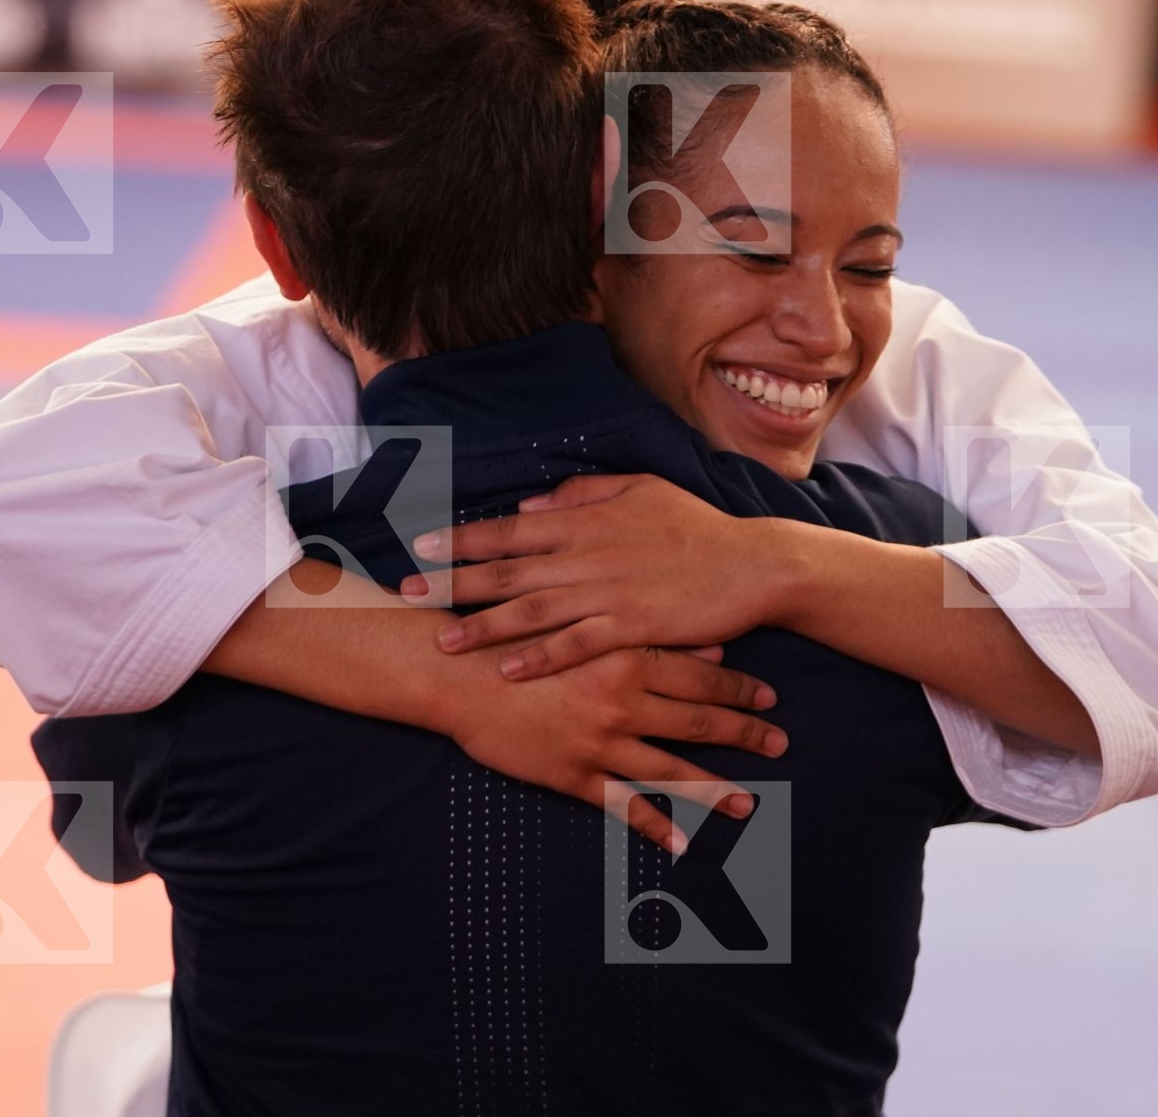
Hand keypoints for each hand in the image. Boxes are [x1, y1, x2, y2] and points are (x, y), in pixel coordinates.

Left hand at [403, 475, 788, 679]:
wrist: (751, 564)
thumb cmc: (695, 527)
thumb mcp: (639, 490)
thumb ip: (580, 496)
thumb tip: (527, 505)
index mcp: (586, 520)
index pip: (510, 528)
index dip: (462, 537)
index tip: (419, 546)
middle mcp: (587, 554)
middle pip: (507, 570)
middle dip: (452, 583)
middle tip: (407, 595)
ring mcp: (608, 592)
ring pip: (532, 610)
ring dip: (483, 625)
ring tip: (443, 640)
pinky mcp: (631, 627)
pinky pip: (575, 644)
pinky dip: (539, 657)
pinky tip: (507, 668)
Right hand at [426, 639, 784, 854]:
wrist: (454, 672)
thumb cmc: (515, 636)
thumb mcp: (578, 621)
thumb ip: (641, 630)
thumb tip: (704, 648)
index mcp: (626, 657)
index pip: (700, 677)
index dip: (739, 691)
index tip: (770, 700)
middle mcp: (621, 702)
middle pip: (698, 723)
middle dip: (744, 735)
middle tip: (780, 745)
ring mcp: (598, 743)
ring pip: (670, 771)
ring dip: (714, 790)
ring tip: (749, 803)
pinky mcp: (571, 774)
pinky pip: (622, 806)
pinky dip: (654, 826)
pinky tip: (682, 845)